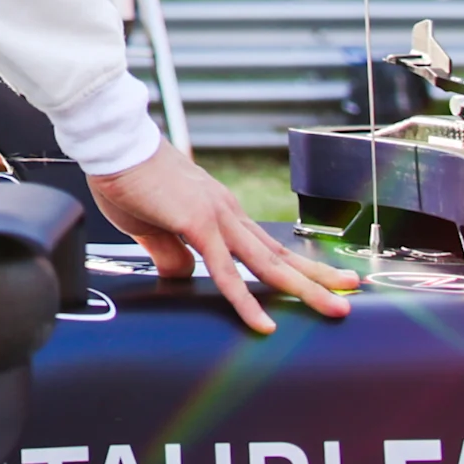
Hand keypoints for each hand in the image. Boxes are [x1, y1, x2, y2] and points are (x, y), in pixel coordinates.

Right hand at [89, 141, 355, 334]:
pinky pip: (226, 272)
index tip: (322, 279)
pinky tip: (263, 322)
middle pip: (280, 254)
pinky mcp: (197, 224)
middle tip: (351, 294)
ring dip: (305, 288)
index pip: (266, 245)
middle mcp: (227, 212)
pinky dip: (247, 300)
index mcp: (218, 210)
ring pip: (268, 263)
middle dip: (318, 277)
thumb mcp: (149, 224)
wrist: (112, 141)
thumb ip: (169, 250)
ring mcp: (216, 217)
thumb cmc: (125, 175)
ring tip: (336, 308)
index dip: (295, 264)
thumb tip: (182, 275)